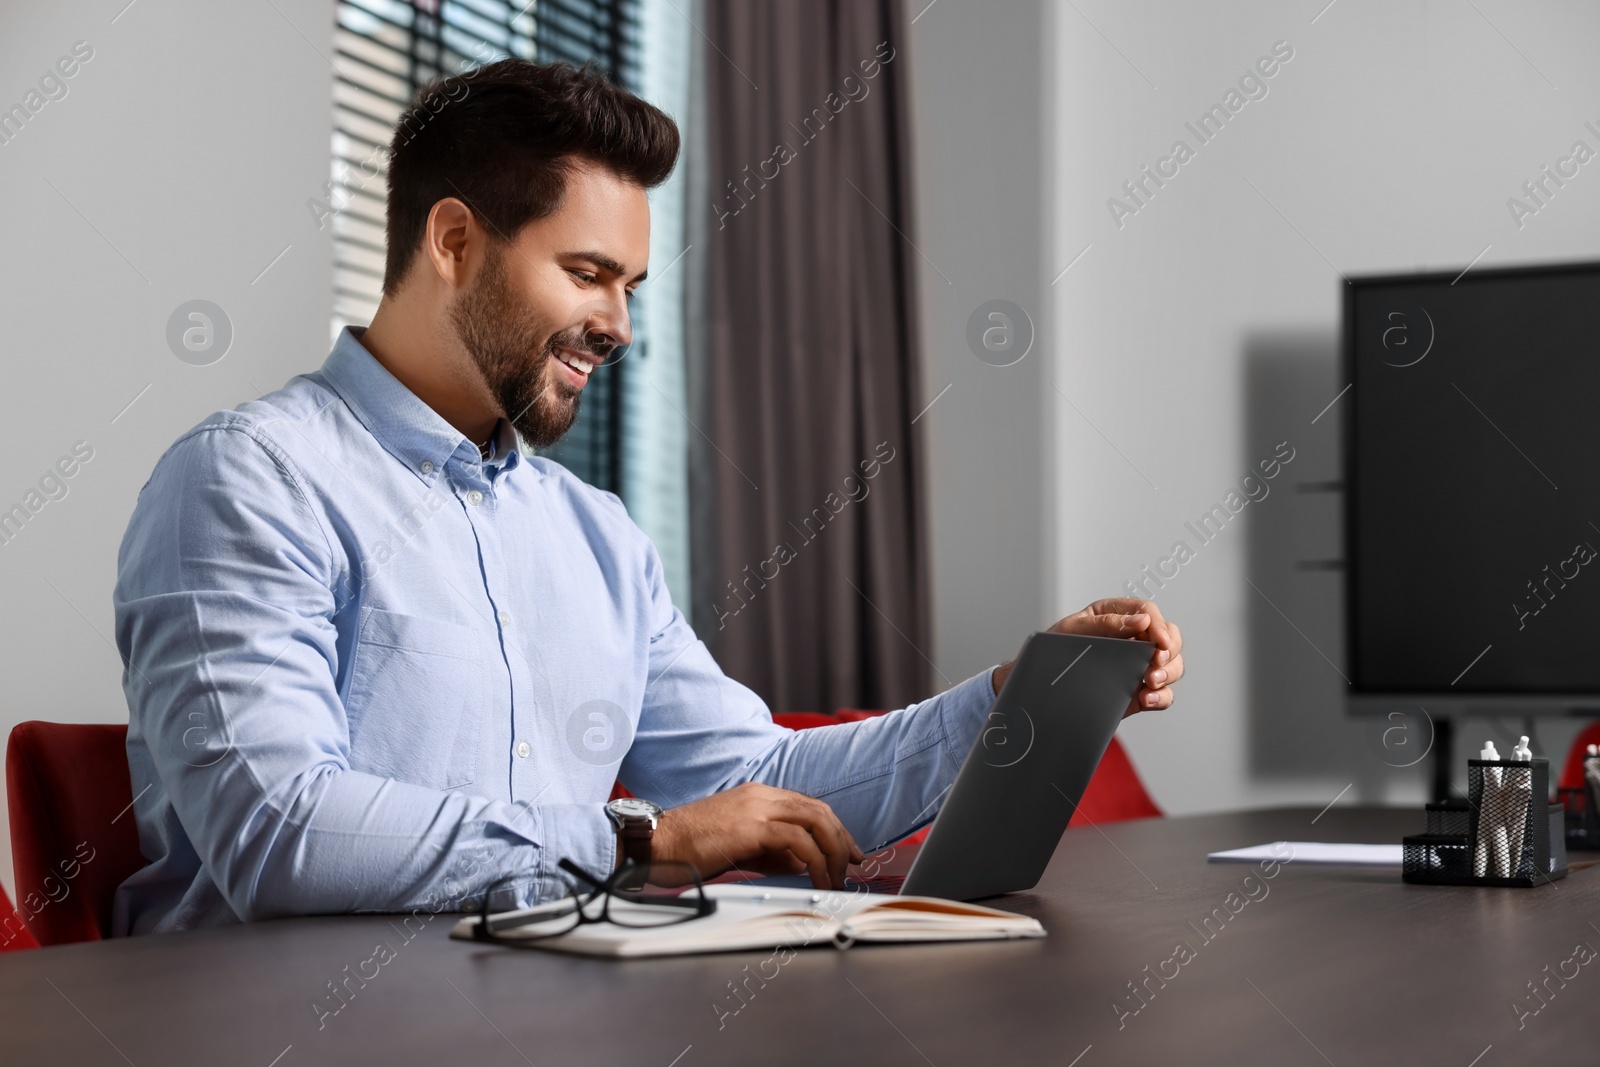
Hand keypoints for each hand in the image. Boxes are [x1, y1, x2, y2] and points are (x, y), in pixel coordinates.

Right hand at [651, 782, 864, 889]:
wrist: (659, 841)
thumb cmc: (692, 847)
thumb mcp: (740, 845)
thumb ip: (772, 851)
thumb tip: (802, 865)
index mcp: (760, 795)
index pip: (810, 807)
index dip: (836, 830)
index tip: (849, 853)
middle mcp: (763, 795)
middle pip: (820, 811)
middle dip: (843, 840)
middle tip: (853, 866)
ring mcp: (758, 807)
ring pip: (816, 822)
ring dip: (833, 853)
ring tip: (836, 879)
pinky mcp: (752, 826)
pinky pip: (798, 841)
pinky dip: (815, 861)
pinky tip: (817, 880)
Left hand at [990, 598, 1182, 717]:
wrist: (1041, 683)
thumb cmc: (1054, 648)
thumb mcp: (1074, 629)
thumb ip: (1106, 624)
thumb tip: (1141, 622)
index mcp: (1118, 615)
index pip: (1150, 614)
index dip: (1159, 627)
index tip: (1159, 642)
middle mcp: (1134, 638)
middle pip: (1170, 638)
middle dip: (1169, 652)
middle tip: (1156, 665)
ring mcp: (1138, 664)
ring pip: (1172, 665)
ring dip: (1168, 674)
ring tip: (1150, 683)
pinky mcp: (1138, 689)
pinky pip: (1162, 694)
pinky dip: (1161, 697)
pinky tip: (1147, 698)